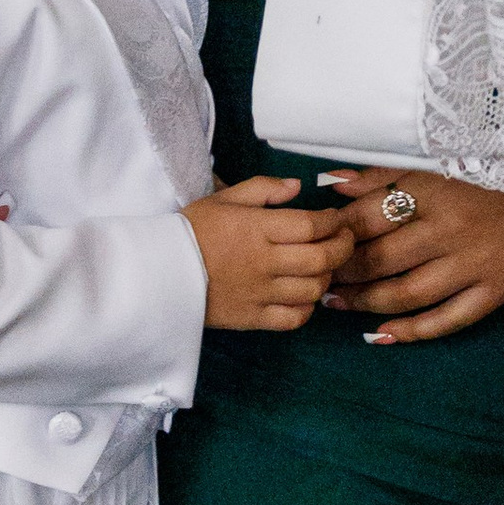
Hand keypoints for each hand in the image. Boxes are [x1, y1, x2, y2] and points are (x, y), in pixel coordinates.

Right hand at [184, 173, 356, 332]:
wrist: (159, 272)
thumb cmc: (191, 231)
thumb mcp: (224, 198)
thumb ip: (263, 188)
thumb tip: (297, 186)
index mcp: (256, 228)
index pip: (311, 225)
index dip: (332, 222)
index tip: (335, 219)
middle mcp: (263, 262)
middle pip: (321, 258)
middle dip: (342, 248)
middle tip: (344, 240)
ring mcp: (260, 293)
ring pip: (312, 289)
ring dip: (327, 276)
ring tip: (325, 266)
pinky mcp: (252, 318)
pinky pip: (294, 318)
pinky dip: (308, 307)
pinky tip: (305, 295)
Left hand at [321, 168, 503, 343]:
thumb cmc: (488, 176)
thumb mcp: (434, 165)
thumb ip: (382, 174)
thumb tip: (331, 186)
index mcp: (434, 192)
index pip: (369, 217)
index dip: (336, 234)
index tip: (316, 242)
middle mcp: (451, 231)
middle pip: (381, 259)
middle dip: (343, 272)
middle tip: (317, 279)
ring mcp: (474, 266)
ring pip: (407, 294)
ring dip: (366, 303)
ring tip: (339, 305)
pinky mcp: (494, 292)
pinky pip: (447, 321)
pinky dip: (412, 332)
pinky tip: (383, 335)